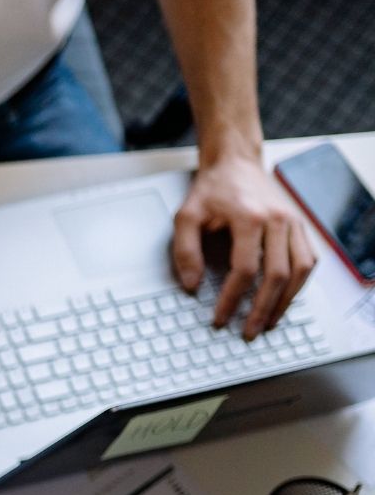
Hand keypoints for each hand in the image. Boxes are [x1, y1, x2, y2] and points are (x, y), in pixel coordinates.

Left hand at [172, 155, 316, 338]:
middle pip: (277, 275)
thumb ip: (185, 252)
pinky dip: (300, 284)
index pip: (244, 269)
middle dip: (262, 308)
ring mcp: (293, 223)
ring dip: (286, 301)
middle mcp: (278, 220)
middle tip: (249, 331)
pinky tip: (285, 299)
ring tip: (269, 322)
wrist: (236, 164)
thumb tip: (192, 286)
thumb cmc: (212, 190)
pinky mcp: (300, 226)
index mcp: (249, 217)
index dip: (231, 298)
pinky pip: (309, 260)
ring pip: (300, 270)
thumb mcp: (186, 216)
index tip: (220, 317)